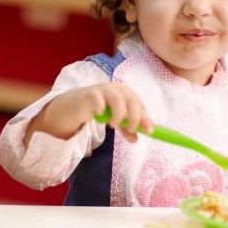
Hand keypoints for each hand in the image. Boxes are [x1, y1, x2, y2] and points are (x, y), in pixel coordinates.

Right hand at [34, 82, 153, 141]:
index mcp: (127, 93)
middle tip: (130, 130)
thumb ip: (127, 129)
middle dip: (134, 117)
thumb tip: (136, 139)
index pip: (140, 104)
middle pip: (132, 100)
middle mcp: (118, 88)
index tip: (149, 132)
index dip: (145, 118)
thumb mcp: (117, 120)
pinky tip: (99, 115)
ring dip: (118, 115)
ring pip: (117, 99)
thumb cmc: (102, 110)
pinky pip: (99, 100)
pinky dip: (101, 110)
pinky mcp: (90, 93)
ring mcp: (104, 89)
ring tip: (113, 125)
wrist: (78, 104)